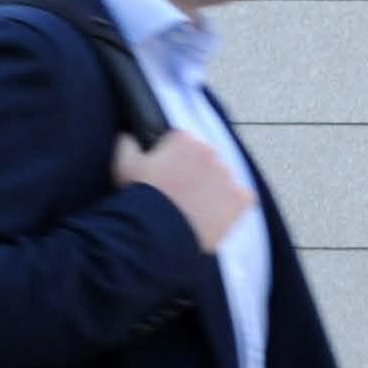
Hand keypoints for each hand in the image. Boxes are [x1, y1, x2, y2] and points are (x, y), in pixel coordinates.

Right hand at [114, 129, 250, 253]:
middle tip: (182, 196)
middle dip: (197, 174)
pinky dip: (233, 206)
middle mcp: (210, 151)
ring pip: (224, 180)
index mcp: (185, 139)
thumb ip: (127, 143)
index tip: (169, 176)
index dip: (175, 161)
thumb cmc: (140, 197)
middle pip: (207, 161)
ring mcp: (228, 175)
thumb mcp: (124, 164)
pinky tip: (216, 216)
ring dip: (214, 190)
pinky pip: (244, 198)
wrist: (158, 231)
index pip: (185, 144)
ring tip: (196, 210)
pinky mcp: (240, 198)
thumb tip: (130, 136)